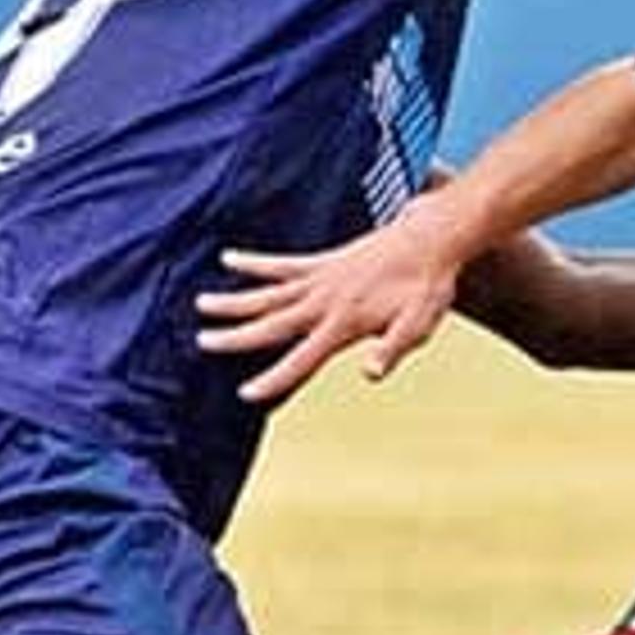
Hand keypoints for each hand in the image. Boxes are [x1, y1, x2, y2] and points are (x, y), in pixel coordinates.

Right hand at [197, 224, 467, 403]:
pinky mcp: (322, 260)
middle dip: (237, 336)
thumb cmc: (427, 288)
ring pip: (268, 293)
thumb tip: (369, 374)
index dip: (274, 379)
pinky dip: (255, 262)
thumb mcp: (418, 326)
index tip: (247, 394)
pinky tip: (230, 259)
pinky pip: (281, 263)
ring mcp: (320, 278)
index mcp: (344, 324)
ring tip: (202, 304)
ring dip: (235, 300)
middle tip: (203, 343)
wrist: (432, 240)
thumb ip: (391, 350)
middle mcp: (324, 302)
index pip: (302, 359)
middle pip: (272, 323)